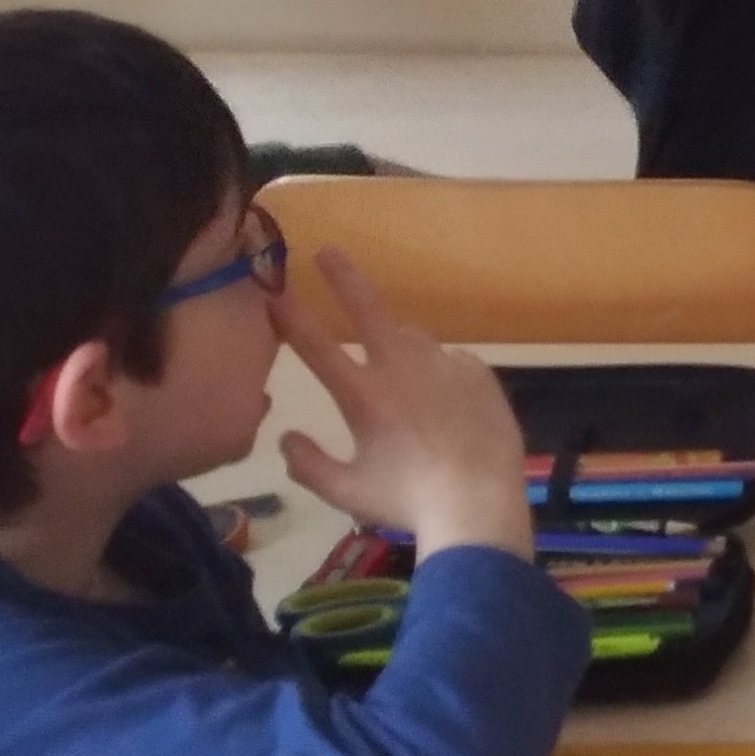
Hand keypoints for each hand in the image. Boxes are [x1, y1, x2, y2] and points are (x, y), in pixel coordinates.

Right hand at [272, 252, 532, 562]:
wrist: (480, 504)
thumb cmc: (407, 502)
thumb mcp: (346, 492)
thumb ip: (308, 465)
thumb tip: (286, 437)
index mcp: (364, 395)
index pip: (316, 346)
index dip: (290, 315)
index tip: (273, 290)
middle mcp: (402, 368)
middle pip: (367, 309)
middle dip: (344, 277)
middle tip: (328, 251)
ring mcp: (444, 366)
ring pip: (412, 341)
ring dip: (399, 350)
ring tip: (406, 394)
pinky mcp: (478, 373)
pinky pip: (449, 363)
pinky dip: (439, 377)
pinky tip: (445, 410)